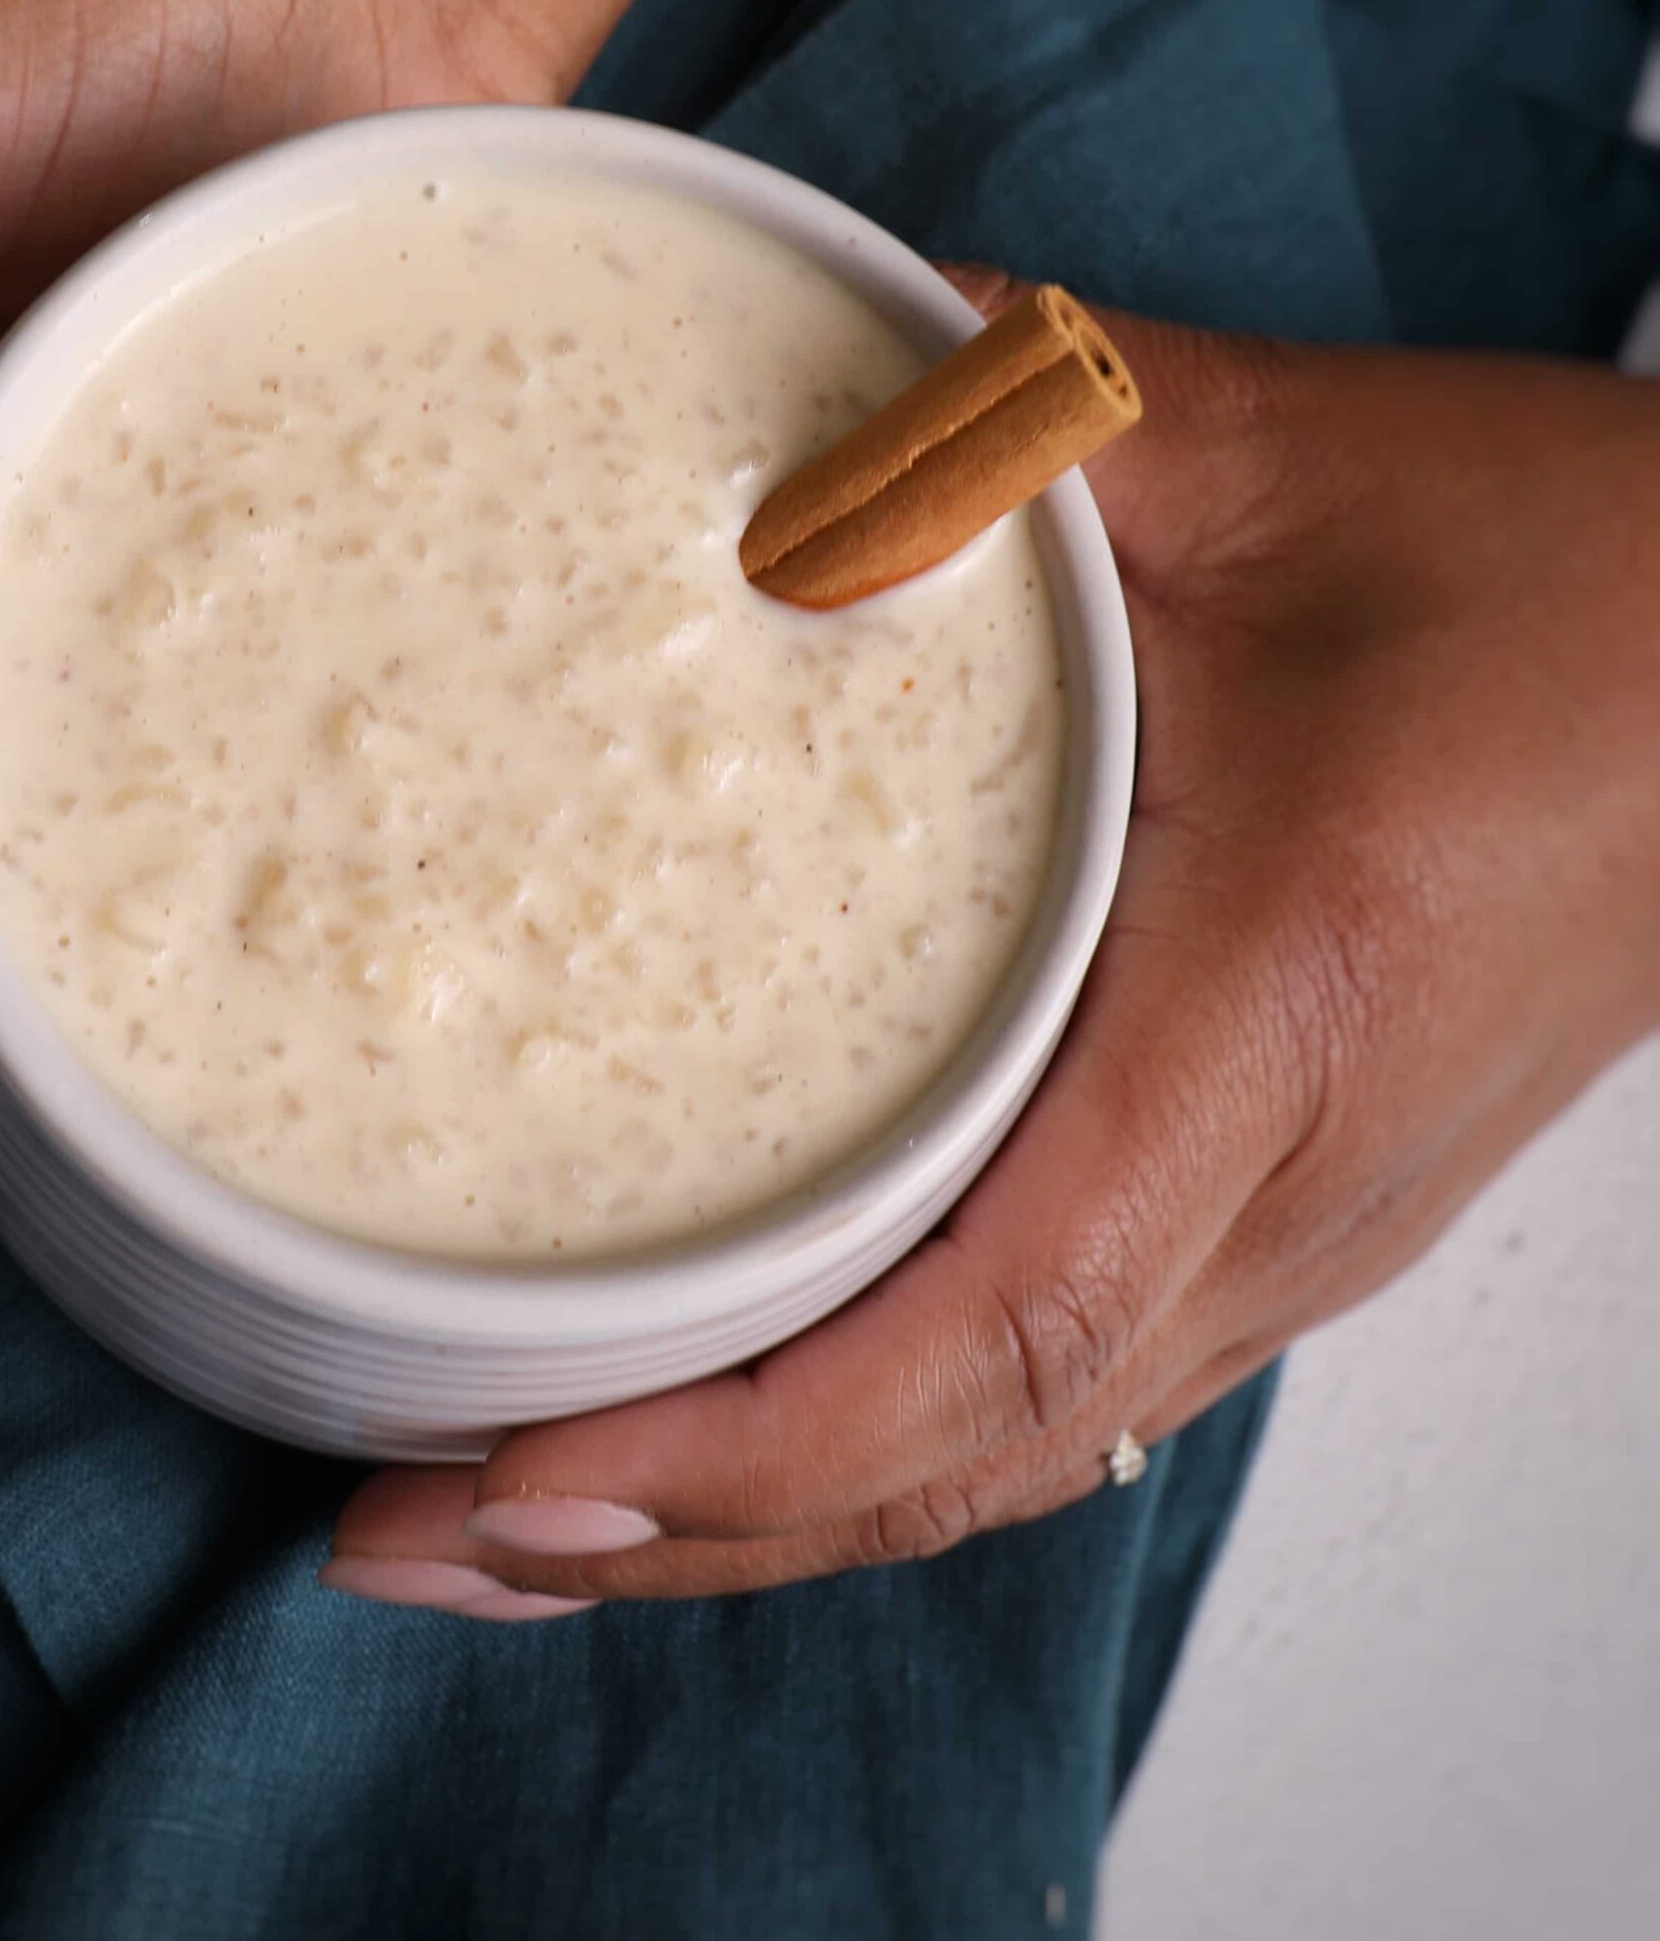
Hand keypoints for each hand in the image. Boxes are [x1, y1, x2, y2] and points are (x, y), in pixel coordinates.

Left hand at [327, 287, 1659, 1612]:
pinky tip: (708, 1443)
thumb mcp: (1256, 466)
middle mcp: (1279, 1189)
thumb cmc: (1553, 578)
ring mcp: (1280, 1231)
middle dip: (668, 1536)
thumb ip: (991, 432)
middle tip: (397, 1535)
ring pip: (987, 1460)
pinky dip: (850, 1451)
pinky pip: (1032, 1387)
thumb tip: (748, 404)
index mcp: (1271, 1013)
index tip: (519, 1473)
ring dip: (739, 1526)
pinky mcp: (1261, 1209)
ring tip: (497, 1530)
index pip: (999, 1323)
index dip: (747, 1442)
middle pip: (951, 1462)